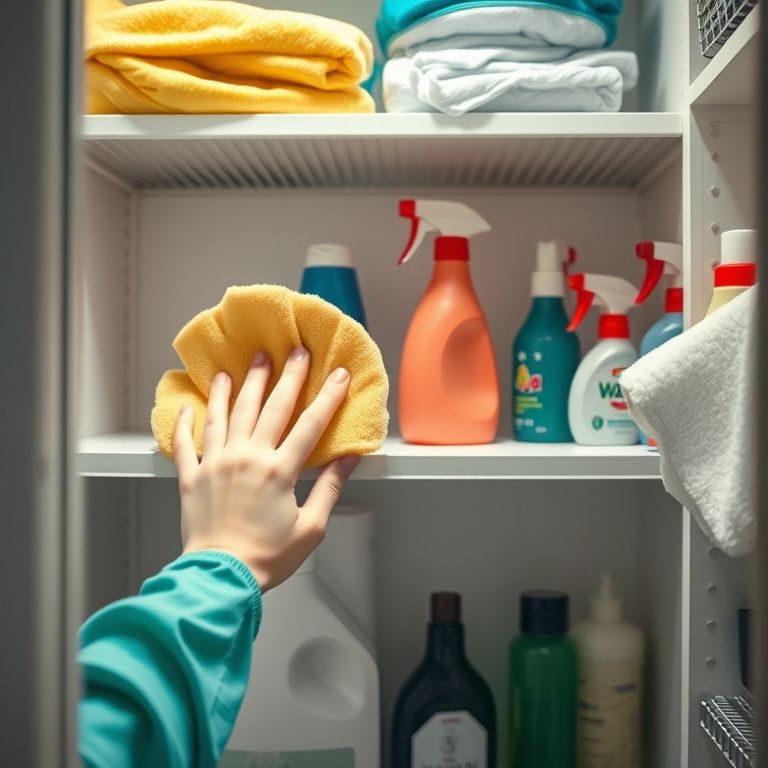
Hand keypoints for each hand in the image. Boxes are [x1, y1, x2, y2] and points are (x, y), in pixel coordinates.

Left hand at [172, 346, 359, 591]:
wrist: (219, 578)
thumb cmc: (266, 558)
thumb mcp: (310, 528)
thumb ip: (329, 489)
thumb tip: (349, 461)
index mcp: (278, 471)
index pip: (310, 425)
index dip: (328, 397)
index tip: (338, 374)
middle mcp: (247, 458)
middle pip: (270, 407)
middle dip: (286, 376)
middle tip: (293, 351)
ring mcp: (216, 463)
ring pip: (227, 414)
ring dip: (238, 386)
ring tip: (246, 364)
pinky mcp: (192, 477)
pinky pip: (186, 442)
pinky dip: (185, 422)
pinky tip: (189, 405)